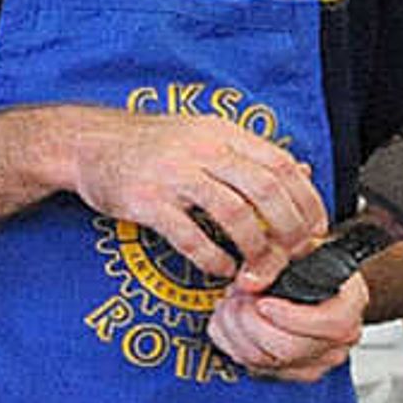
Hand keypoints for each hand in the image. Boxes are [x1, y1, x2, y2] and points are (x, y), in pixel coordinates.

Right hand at [56, 110, 328, 281]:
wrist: (89, 143)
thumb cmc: (149, 145)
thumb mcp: (205, 136)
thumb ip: (251, 155)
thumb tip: (302, 172)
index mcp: (223, 134)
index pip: (282, 165)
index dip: (306, 201)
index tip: (314, 230)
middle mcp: (203, 149)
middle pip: (266, 190)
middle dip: (287, 230)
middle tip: (290, 255)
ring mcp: (174, 174)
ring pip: (234, 214)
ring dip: (253, 248)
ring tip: (254, 268)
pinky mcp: (147, 201)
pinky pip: (190, 236)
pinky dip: (212, 258)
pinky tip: (219, 269)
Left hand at [207, 266, 363, 381]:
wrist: (305, 281)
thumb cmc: (304, 263)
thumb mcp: (297, 246)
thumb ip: (277, 256)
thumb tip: (251, 278)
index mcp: (349, 308)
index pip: (332, 325)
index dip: (291, 316)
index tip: (263, 301)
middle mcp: (335, 342)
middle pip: (288, 348)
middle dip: (251, 320)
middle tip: (237, 296)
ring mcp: (310, 363)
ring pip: (263, 361)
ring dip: (235, 329)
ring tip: (231, 303)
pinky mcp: (284, 374)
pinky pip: (249, 367)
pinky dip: (230, 342)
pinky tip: (230, 320)